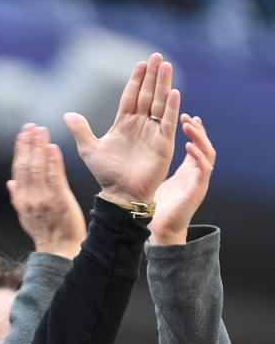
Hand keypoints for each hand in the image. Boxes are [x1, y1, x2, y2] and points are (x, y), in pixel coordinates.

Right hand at [7, 124, 85, 258]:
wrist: (60, 250)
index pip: (18, 170)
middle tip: (31, 126)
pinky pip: (54, 177)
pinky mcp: (59, 200)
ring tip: (41, 131)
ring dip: (39, 148)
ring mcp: (43, 199)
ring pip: (38, 169)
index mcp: (21, 200)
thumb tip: (10, 182)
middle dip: (28, 144)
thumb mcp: (26, 216)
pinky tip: (53, 147)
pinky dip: (53, 161)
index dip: (20, 150)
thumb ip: (18, 197)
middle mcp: (29, 198)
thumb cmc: (47, 233)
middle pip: (26, 166)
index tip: (23, 135)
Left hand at [63, 53, 180, 204]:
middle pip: (147, 95)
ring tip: (165, 66)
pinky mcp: (164, 143)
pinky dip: (170, 108)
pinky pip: (167, 122)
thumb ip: (81, 131)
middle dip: (152, 76)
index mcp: (123, 124)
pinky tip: (173, 92)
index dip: (136, 80)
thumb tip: (67, 114)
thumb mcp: (89, 150)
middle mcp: (140, 125)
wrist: (120, 194)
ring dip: (163, 85)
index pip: (131, 96)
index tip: (140, 63)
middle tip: (156, 56)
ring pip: (159, 103)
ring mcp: (153, 133)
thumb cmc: (106, 174)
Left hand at [149, 114, 216, 244]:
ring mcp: (198, 180)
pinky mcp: (197, 189)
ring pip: (208, 153)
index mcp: (186, 170)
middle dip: (197, 130)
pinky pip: (203, 169)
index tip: (183, 115)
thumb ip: (152, 164)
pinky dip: (198, 156)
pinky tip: (188, 146)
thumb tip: (136, 149)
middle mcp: (194, 173)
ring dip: (200, 138)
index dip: (191, 131)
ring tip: (189, 124)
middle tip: (185, 116)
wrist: (158, 228)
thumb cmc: (154, 205)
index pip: (193, 145)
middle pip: (203, 145)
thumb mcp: (154, 178)